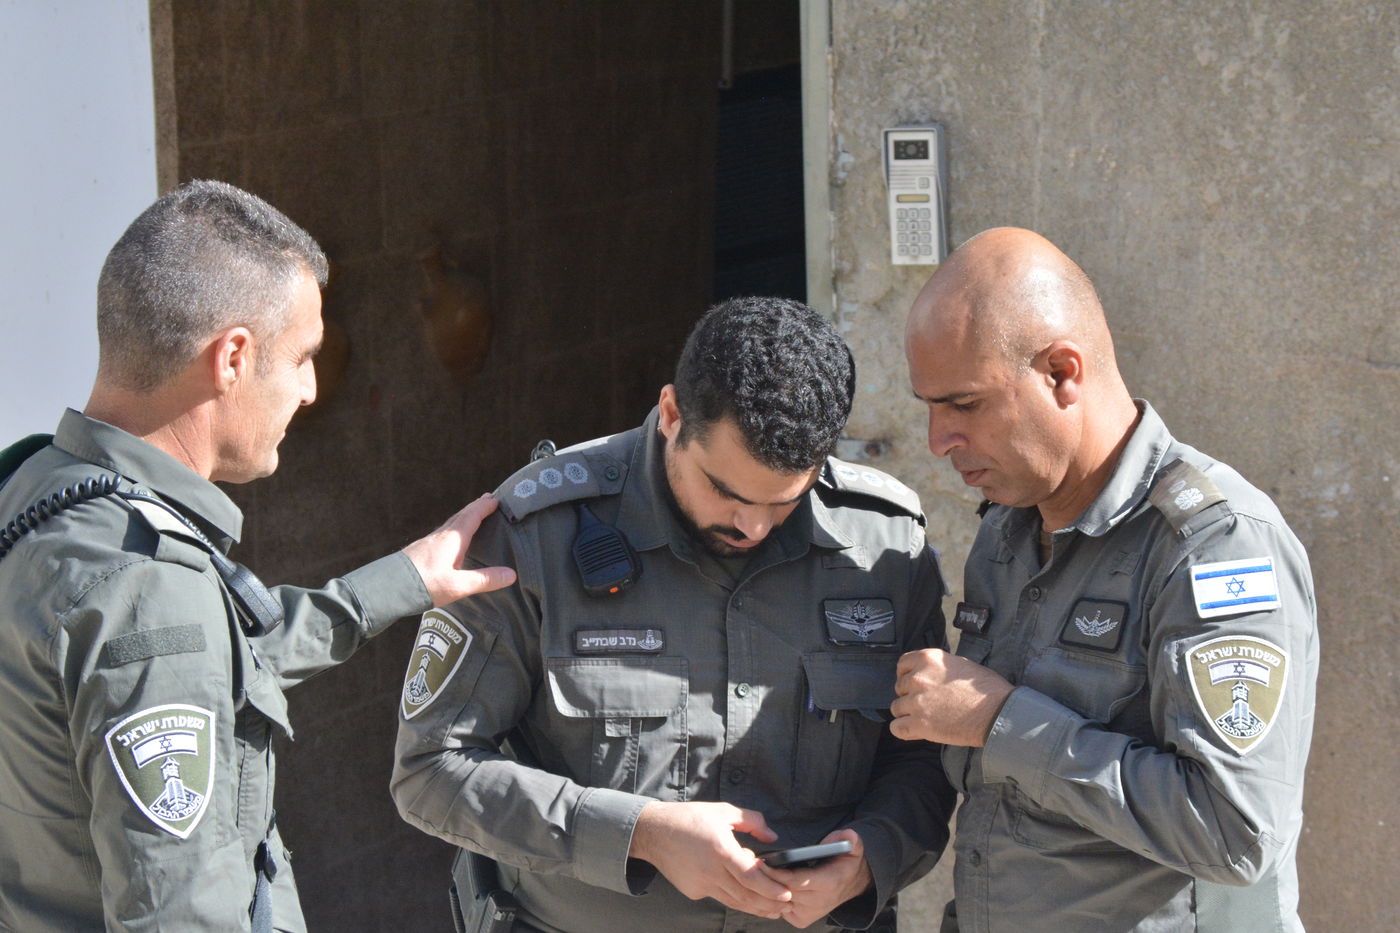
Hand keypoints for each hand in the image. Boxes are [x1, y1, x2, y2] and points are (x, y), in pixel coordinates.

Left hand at [401, 494, 516, 605]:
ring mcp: (429, 541)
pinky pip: (443, 533)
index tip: (497, 499)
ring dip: (464, 516)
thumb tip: (511, 574)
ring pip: (451, 523)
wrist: (388, 588)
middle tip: (488, 500)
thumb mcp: (459, 586)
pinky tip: (452, 538)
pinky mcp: (421, 550)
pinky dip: (454, 528)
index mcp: (453, 539)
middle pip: (461, 515)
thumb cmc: (424, 585)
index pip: (472, 516)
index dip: (485, 507)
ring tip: (474, 515)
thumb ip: (485, 579)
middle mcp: (441, 535)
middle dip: (476, 507)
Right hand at [629, 801, 791, 918]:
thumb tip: (772, 837)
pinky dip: (735, 899)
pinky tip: (747, 898)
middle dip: (769, 904)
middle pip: (745, 896)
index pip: (750, 876)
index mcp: (720, 849)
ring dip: (755, 908)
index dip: (770, 888)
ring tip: (773, 911)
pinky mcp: (693, 891)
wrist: (653, 832)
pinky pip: (719, 897)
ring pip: (734, 902)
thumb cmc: (689, 818)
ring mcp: (701, 884)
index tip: (786, 893)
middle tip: (786, 906)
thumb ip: (751, 820)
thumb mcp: (722, 811)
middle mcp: (711, 871)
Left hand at [760, 829, 871, 928]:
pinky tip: (762, 885)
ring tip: (752, 872)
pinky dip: (770, 898)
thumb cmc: (845, 861)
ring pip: (778, 902)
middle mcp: (818, 902)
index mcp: (829, 883)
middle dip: (766, 878)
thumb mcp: (853, 846)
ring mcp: (809, 914)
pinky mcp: (801, 920)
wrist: (851, 884)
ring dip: (764, 889)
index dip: (777, 871)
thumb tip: (848, 836)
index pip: (796, 880)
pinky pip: (779, 909)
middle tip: (749, 863)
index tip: (761, 860)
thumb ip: (850, 839)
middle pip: (783, 891)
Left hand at [889, 648, 1014, 746]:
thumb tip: (931, 673)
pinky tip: (914, 730)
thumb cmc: (986, 689)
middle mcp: (918, 677)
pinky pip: (896, 728)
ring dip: (907, 713)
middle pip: (899, 687)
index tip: (914, 682)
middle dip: (910, 694)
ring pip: (896, 708)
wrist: (997, 712)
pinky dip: (903, 730)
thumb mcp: (961, 664)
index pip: (902, 664)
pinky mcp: (919, 724)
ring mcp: (916, 701)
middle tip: (927, 702)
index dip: (907, 674)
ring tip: (924, 717)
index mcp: (928, 659)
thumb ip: (939, 667)